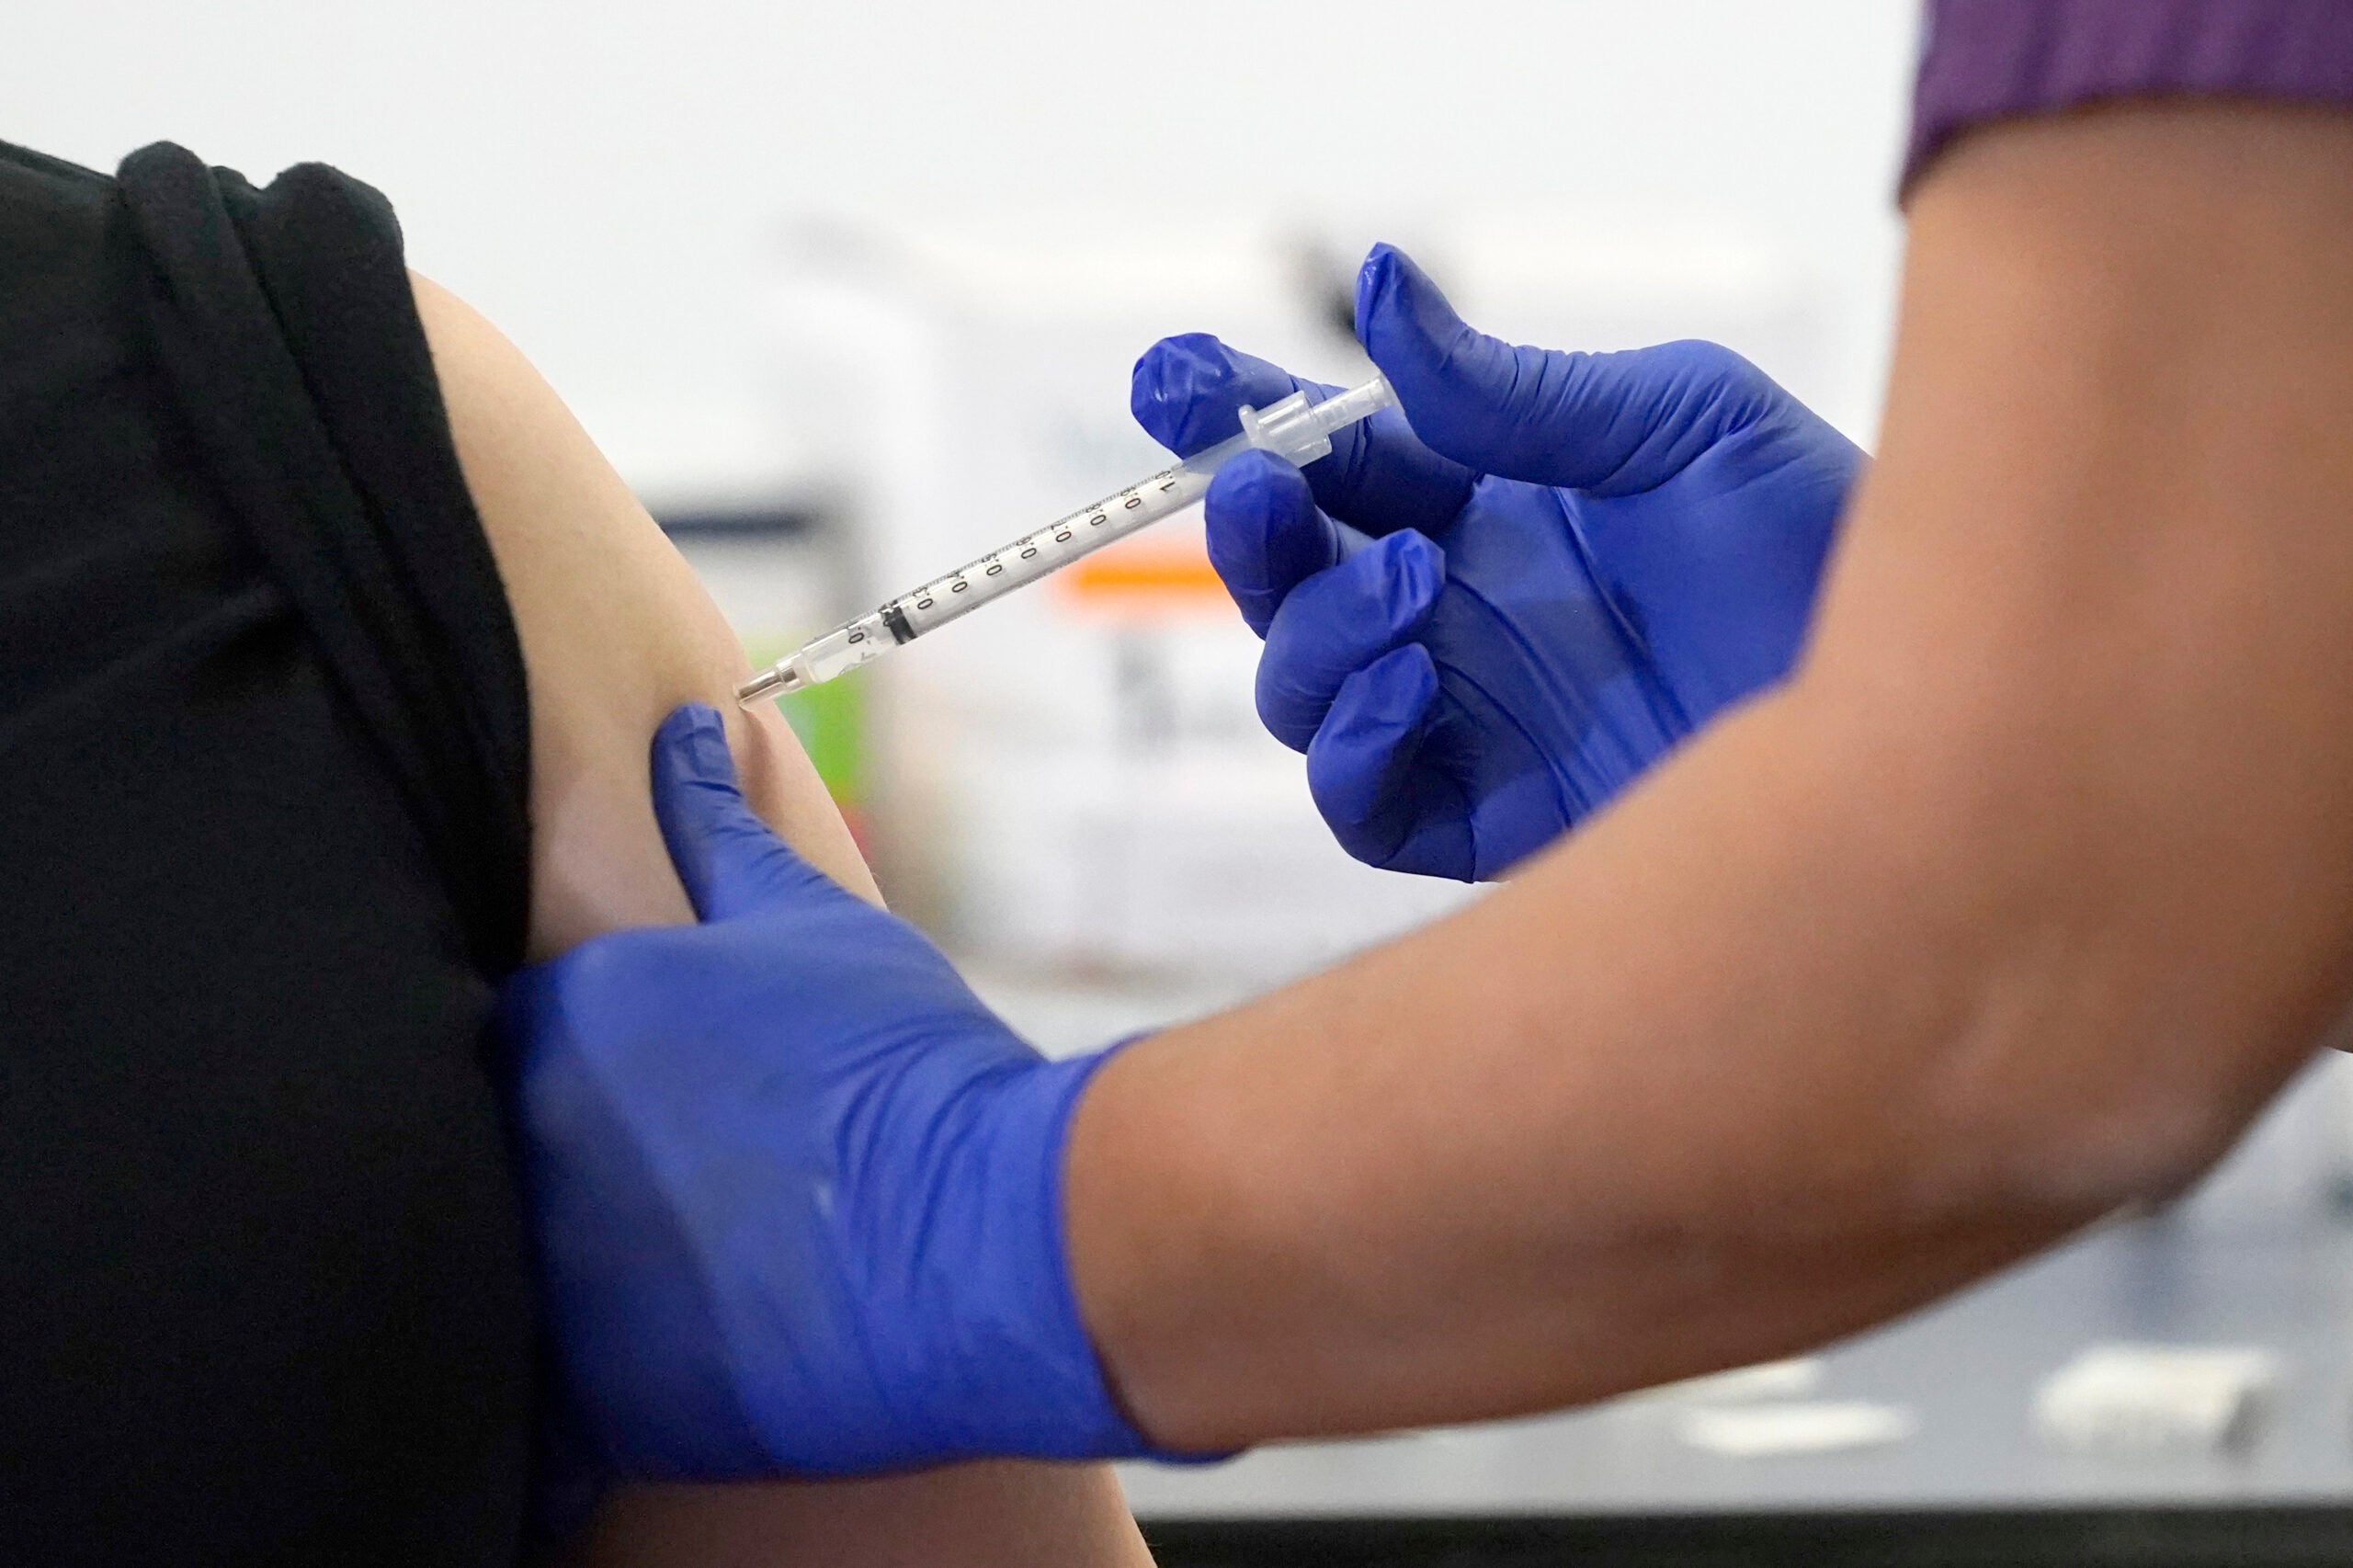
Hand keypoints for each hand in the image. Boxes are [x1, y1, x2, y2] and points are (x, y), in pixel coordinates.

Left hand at [500, 706, 1156, 1480]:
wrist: (993, 1235)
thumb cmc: (913, 1067)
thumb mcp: (813, 924)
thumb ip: (720, 827)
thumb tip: (687, 726)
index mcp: (573, 1007)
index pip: (521, 1032)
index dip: (596, 1064)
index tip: (674, 1092)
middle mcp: (535, 1126)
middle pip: (507, 1139)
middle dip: (581, 1152)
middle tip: (698, 1174)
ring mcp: (556, 1259)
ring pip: (523, 1256)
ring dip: (588, 1254)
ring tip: (701, 1256)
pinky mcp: (594, 1382)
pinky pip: (551, 1384)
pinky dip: (603, 1359)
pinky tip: (692, 1335)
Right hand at [1132, 245, 1863, 878]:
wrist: (1923, 694)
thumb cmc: (1824, 542)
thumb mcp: (1677, 424)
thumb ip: (1511, 388)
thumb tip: (1372, 291)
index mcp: (1498, 503)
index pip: (1337, 458)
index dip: (1243, 418)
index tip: (1173, 381)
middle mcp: (1466, 612)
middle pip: (1290, 577)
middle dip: (1250, 528)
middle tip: (1260, 486)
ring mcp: (1473, 718)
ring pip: (1301, 690)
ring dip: (1311, 631)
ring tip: (1407, 586)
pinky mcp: (1495, 823)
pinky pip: (1363, 805)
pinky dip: (1349, 750)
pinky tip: (1403, 692)